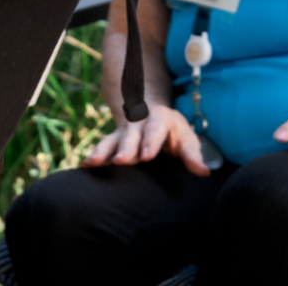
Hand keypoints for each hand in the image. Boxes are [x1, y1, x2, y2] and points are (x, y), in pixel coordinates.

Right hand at [82, 103, 208, 175]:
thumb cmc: (174, 133)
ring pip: (112, 140)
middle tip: (120, 161)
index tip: (146, 155)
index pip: (156, 128)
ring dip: (103, 152)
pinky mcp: (113, 142)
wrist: (152, 115)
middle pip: (131, 135)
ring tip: (93, 163)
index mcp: (160, 119)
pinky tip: (83, 168)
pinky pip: (102, 149)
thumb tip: (204, 172)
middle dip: (126, 148)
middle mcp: (139, 124)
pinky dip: (93, 158)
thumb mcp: (186, 138)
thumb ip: (192, 155)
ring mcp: (123, 133)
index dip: (151, 141)